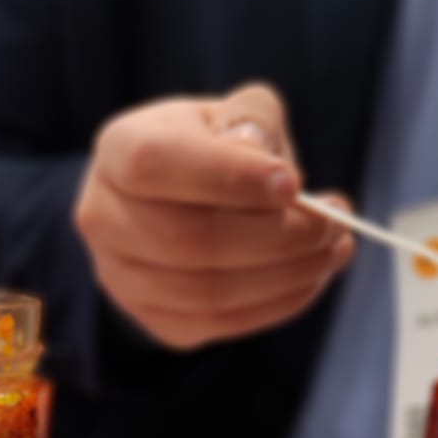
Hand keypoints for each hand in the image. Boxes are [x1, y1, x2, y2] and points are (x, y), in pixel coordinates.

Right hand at [73, 84, 354, 349]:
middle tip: (333, 222)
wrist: (173, 198)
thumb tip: (267, 169)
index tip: (293, 183)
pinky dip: (275, 305)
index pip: (155, 166)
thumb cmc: (209, 149)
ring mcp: (121, 277)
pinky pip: (217, 325)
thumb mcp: (233, 112)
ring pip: (206, 293)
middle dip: (275, 236)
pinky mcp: (151, 318)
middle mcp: (103, 218)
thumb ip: (253, 121)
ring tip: (333, 248)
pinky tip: (310, 277)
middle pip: (187, 241)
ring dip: (286, 276)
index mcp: (118, 151)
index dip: (226, 178)